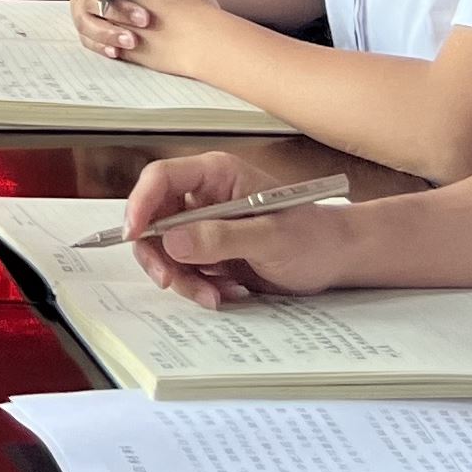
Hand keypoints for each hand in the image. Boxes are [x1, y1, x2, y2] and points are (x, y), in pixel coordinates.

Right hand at [126, 154, 362, 307]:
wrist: (337, 259)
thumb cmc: (314, 237)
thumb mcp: (270, 238)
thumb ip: (221, 238)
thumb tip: (171, 240)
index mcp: (217, 175)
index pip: (162, 178)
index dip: (141, 203)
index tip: (133, 234)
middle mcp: (205, 196)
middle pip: (155, 217)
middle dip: (159, 253)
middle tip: (170, 281)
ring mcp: (206, 224)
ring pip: (167, 249)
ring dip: (183, 278)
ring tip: (216, 295)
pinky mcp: (211, 250)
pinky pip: (185, 268)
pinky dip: (199, 286)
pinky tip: (228, 292)